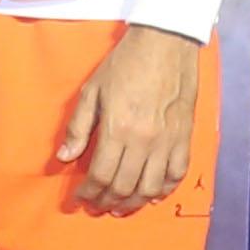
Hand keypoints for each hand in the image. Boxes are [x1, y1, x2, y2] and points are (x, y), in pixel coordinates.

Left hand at [57, 25, 210, 214]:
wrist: (165, 44)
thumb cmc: (124, 64)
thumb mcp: (92, 91)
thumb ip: (78, 127)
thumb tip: (65, 158)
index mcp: (117, 129)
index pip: (100, 175)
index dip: (89, 192)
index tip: (81, 197)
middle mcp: (144, 141)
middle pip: (124, 186)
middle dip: (107, 201)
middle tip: (98, 204)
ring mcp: (167, 141)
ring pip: (150, 187)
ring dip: (134, 202)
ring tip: (121, 205)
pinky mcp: (184, 137)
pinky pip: (176, 174)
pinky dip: (164, 190)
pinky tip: (152, 194)